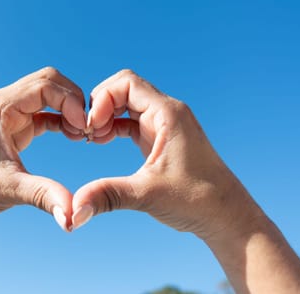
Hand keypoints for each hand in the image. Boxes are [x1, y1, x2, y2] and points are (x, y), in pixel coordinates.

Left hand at [0, 67, 86, 230]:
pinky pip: (46, 111)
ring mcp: (11, 111)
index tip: (84, 127)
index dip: (70, 101)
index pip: (44, 86)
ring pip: (49, 93)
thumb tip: (71, 214)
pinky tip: (73, 136)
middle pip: (49, 81)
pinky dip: (62, 119)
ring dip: (69, 108)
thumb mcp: (9, 189)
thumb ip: (42, 195)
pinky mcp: (17, 124)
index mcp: (0, 107)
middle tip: (87, 127)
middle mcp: (5, 102)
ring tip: (82, 134)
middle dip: (73, 99)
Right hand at [72, 70, 261, 239]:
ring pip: (126, 103)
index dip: (102, 98)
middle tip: (87, 132)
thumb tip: (74, 210)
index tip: (91, 127)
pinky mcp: (159, 138)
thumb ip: (108, 196)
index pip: (127, 83)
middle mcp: (166, 113)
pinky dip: (113, 126)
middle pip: (124, 88)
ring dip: (105, 115)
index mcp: (168, 114)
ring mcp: (163, 124)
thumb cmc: (197, 200)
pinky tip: (101, 141)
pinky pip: (130, 120)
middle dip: (100, 104)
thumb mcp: (147, 195)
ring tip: (92, 138)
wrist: (225, 215)